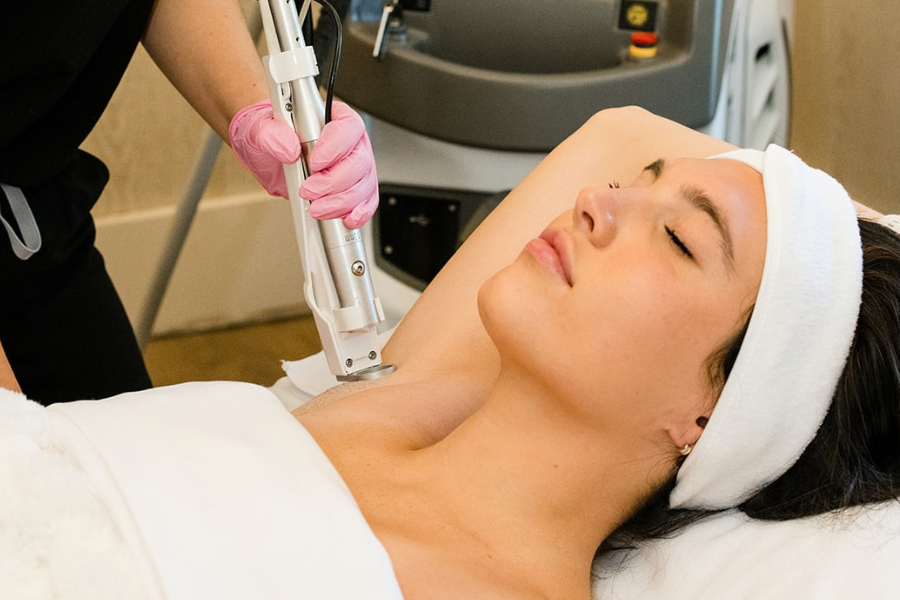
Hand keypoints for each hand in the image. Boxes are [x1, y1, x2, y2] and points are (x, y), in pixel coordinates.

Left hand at [229, 100, 378, 228]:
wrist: (268, 155)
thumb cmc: (271, 135)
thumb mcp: (261, 128)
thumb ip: (272, 134)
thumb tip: (289, 149)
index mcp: (332, 117)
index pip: (348, 127)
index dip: (336, 146)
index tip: (315, 162)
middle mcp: (349, 141)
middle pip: (359, 161)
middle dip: (334, 181)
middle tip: (309, 190)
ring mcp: (353, 166)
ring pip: (363, 185)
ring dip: (341, 202)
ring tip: (316, 208)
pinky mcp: (352, 188)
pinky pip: (366, 201)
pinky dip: (358, 212)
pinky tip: (346, 218)